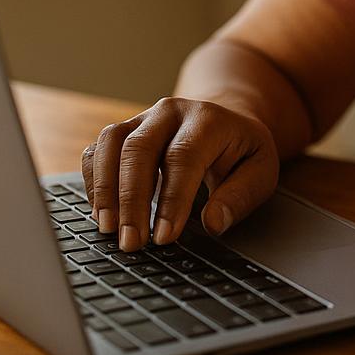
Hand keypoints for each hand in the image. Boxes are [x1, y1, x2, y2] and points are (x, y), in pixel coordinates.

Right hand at [80, 97, 278, 251]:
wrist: (226, 120)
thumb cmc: (242, 152)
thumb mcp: (261, 171)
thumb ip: (240, 196)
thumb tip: (213, 223)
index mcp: (208, 119)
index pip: (183, 156)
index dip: (171, 199)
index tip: (164, 237)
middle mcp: (170, 112)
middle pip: (139, 148)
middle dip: (132, 199)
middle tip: (131, 242)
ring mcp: (142, 118)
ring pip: (111, 143)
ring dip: (105, 189)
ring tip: (109, 229)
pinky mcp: (123, 132)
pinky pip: (97, 151)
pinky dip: (93, 181)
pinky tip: (101, 212)